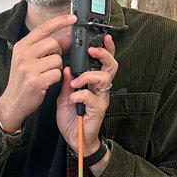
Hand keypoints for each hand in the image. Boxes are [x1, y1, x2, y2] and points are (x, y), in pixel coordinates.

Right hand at [0, 14, 75, 130]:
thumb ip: (47, 48)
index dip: (60, 21)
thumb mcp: (30, 60)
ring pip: (57, 59)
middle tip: (49, 63)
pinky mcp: (36, 80)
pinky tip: (46, 82)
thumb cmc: (23, 80)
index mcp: (21, 46)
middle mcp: (23, 54)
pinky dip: (55, 78)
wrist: (13, 101)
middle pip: (53, 43)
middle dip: (57, 53)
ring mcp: (28, 67)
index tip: (73, 18)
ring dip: (57, 68)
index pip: (43, 28)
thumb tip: (67, 37)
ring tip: (46, 74)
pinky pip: (57, 73)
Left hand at [57, 34, 117, 153]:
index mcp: (93, 82)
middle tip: (92, 51)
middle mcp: (100, 88)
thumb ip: (67, 82)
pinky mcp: (98, 110)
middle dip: (103, 55)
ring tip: (75, 83)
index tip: (105, 37)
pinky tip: (72, 99)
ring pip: (103, 78)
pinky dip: (80, 95)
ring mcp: (101, 98)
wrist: (74, 138)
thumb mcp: (65, 96)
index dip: (107, 49)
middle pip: (110, 66)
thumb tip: (66, 68)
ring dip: (87, 77)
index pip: (103, 62)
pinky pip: (92, 97)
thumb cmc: (72, 117)